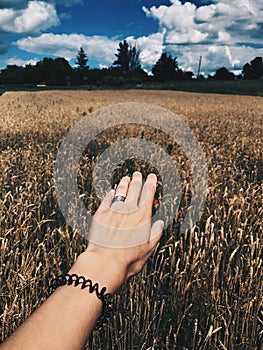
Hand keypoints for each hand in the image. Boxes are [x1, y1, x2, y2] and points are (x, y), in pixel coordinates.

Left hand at [70, 172, 163, 292]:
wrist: (105, 261)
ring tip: (126, 178)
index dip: (151, 183)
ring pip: (120, 192)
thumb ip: (155, 233)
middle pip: (134, 190)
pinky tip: (110, 191)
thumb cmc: (128, 258)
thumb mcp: (148, 248)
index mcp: (142, 217)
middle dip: (137, 180)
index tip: (151, 177)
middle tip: (138, 174)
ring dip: (124, 184)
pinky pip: (106, 200)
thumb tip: (160, 223)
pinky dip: (110, 194)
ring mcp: (114, 211)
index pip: (148, 194)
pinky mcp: (101, 215)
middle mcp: (128, 210)